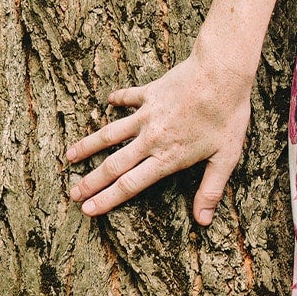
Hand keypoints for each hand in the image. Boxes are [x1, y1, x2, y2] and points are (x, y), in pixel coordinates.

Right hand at [65, 49, 253, 225]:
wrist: (220, 74)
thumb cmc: (227, 116)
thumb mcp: (226, 158)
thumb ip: (211, 190)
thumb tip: (203, 221)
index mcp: (167, 157)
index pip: (130, 185)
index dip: (107, 199)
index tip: (88, 209)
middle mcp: (150, 139)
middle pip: (113, 164)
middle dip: (91, 181)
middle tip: (73, 193)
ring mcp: (147, 115)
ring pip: (109, 133)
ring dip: (88, 145)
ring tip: (69, 156)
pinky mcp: (149, 93)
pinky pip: (128, 97)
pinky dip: (117, 99)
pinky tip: (108, 101)